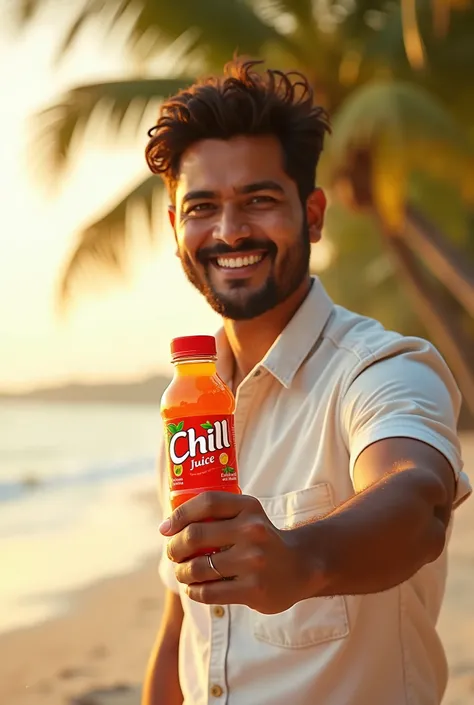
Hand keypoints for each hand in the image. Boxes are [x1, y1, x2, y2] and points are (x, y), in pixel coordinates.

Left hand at [159, 491, 311, 613]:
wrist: (301, 567)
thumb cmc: (262, 539)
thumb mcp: (248, 515)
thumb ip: (218, 514)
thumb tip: (168, 526)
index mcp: (249, 507)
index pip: (207, 502)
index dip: (180, 514)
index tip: (165, 528)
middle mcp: (253, 531)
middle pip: (195, 535)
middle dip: (174, 547)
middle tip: (172, 553)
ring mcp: (253, 562)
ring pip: (198, 567)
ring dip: (181, 571)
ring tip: (181, 572)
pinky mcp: (253, 590)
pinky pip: (209, 592)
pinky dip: (193, 591)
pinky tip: (194, 588)